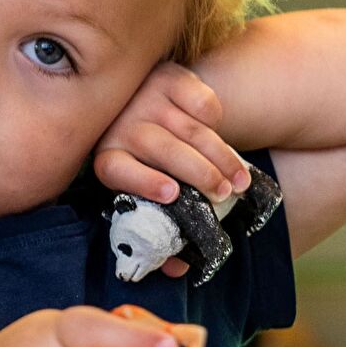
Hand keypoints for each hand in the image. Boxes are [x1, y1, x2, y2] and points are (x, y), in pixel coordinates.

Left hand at [94, 62, 251, 277]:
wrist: (151, 107)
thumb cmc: (152, 165)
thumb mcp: (149, 192)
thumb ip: (161, 227)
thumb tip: (179, 270)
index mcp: (108, 157)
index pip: (116, 169)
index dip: (142, 182)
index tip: (171, 195)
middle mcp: (120, 123)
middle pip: (162, 149)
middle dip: (199, 174)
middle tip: (223, 195)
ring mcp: (144, 97)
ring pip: (189, 129)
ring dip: (219, 156)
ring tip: (238, 181)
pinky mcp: (168, 76)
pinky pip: (201, 100)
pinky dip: (214, 117)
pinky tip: (217, 133)